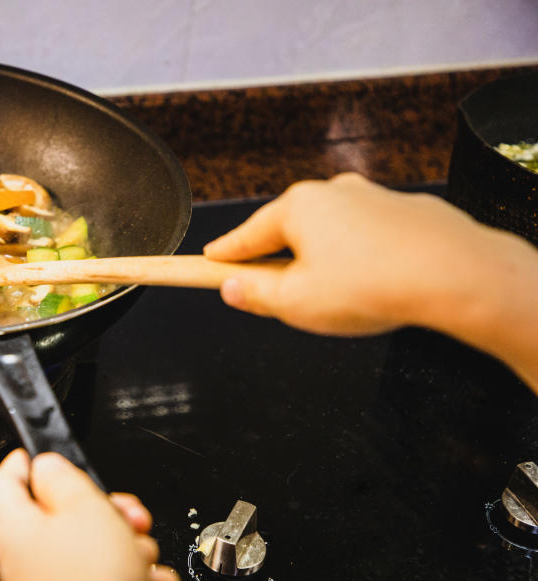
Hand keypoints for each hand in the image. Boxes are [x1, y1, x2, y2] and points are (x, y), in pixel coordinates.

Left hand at [0, 449, 180, 580]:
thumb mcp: (84, 509)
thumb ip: (63, 477)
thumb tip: (47, 464)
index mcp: (15, 529)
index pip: (4, 481)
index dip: (26, 459)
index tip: (46, 452)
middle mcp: (27, 561)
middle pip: (65, 516)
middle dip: (107, 513)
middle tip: (127, 516)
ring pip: (97, 551)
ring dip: (130, 551)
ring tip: (139, 561)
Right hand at [204, 173, 524, 335]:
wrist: (454, 275)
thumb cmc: (373, 284)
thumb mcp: (295, 304)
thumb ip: (256, 297)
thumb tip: (233, 290)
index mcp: (297, 208)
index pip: (245, 236)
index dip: (224, 255)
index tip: (208, 261)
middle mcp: (334, 192)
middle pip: (289, 231)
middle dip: (279, 262)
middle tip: (276, 295)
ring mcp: (373, 198)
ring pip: (332, 234)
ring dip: (324, 261)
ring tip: (335, 298)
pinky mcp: (406, 212)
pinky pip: (369, 238)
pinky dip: (361, 258)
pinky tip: (371, 285)